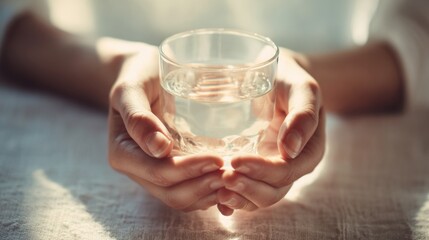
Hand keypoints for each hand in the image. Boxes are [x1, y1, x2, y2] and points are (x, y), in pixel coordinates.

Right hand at [106, 39, 223, 211]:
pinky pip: (189, 193)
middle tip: (232, 172)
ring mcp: (153, 174)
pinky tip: (229, 186)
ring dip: (208, 193)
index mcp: (123, 153)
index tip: (217, 159)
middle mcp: (137, 170)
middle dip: (202, 186)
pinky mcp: (170, 173)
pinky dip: (209, 194)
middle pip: (171, 192)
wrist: (144, 74)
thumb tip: (159, 148)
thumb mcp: (130, 89)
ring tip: (234, 179)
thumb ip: (137, 116)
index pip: (158, 172)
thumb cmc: (138, 76)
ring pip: (182, 198)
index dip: (188, 170)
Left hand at [217, 48, 325, 214]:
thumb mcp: (303, 89)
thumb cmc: (290, 80)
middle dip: (247, 188)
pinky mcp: (255, 169)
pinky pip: (246, 192)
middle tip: (222, 178)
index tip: (237, 161)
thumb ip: (303, 115)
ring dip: (239, 198)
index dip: (262, 172)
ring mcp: (271, 170)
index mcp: (308, 152)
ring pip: (258, 197)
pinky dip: (233, 200)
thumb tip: (291, 149)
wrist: (277, 77)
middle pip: (271, 191)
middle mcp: (291, 166)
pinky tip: (216, 200)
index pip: (286, 171)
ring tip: (216, 191)